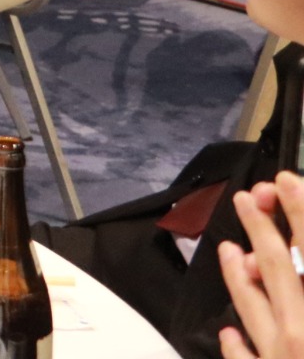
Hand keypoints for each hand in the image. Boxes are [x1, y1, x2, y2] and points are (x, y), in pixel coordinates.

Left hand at [220, 173, 303, 357]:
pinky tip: (229, 332)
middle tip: (247, 197)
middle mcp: (301, 334)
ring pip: (253, 309)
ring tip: (228, 249)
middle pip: (277, 269)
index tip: (286, 181)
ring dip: (239, 276)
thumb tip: (288, 250)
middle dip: (261, 228)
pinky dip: (237, 345)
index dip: (301, 214)